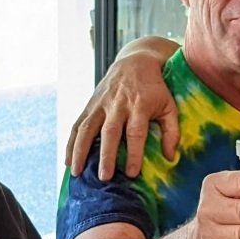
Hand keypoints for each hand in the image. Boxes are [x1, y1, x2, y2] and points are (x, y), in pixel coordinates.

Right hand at [67, 50, 179, 182]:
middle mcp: (118, 105)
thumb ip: (172, 131)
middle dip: (106, 155)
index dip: (134, 153)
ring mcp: (101, 104)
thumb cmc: (155, 89)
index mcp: (139, 105)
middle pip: (110, 132)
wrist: (135, 62)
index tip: (132, 173)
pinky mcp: (90, 104)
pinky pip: (77, 125)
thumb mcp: (169, 106)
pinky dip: (71, 143)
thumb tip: (170, 157)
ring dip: (80, 151)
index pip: (136, 132)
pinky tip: (67, 160)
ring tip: (76, 172)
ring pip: (87, 128)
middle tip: (104, 177)